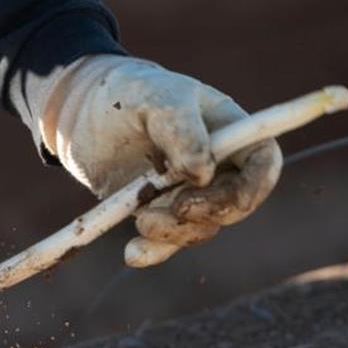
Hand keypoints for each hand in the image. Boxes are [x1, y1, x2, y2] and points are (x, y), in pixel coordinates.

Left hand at [38, 55, 281, 265]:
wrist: (84, 114)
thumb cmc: (128, 94)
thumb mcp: (155, 99)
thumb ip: (181, 130)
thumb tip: (202, 173)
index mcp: (228, 131)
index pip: (263, 162)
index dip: (258, 185)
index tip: (234, 200)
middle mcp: (216, 166)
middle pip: (236, 203)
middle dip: (212, 211)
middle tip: (178, 207)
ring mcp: (188, 193)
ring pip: (200, 227)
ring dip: (175, 232)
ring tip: (141, 219)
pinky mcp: (158, 212)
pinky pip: (166, 242)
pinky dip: (152, 251)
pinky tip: (133, 254)